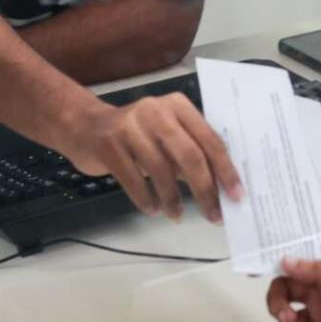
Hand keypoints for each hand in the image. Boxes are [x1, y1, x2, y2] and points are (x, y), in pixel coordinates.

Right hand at [62, 93, 242, 221]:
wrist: (84, 126)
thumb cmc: (136, 134)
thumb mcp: (166, 135)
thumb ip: (191, 153)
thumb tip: (221, 187)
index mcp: (178, 106)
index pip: (209, 139)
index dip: (225, 169)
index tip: (236, 196)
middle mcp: (156, 111)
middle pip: (189, 155)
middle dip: (205, 189)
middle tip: (213, 214)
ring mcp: (130, 126)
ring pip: (160, 170)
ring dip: (172, 199)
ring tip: (176, 216)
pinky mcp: (109, 144)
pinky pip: (133, 179)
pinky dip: (146, 199)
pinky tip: (153, 209)